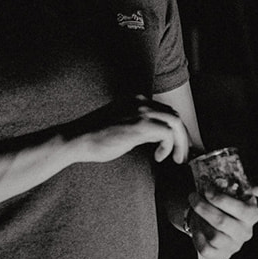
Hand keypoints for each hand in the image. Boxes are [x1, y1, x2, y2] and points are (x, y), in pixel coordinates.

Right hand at [73, 95, 189, 163]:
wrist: (76, 139)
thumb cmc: (95, 138)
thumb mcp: (122, 126)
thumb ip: (139, 126)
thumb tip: (156, 136)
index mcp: (136, 100)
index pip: (165, 111)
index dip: (174, 130)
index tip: (175, 146)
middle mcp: (140, 101)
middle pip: (174, 116)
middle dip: (181, 137)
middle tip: (180, 156)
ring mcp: (141, 112)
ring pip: (175, 123)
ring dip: (179, 143)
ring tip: (175, 158)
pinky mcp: (140, 125)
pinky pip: (167, 134)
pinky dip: (168, 147)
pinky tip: (159, 157)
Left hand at [187, 178, 257, 258]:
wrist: (218, 218)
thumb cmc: (228, 201)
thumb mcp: (242, 188)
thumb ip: (254, 183)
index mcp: (253, 215)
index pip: (240, 209)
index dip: (221, 199)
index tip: (207, 189)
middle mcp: (246, 232)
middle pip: (222, 222)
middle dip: (204, 207)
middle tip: (193, 197)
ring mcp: (234, 246)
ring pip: (213, 237)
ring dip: (200, 221)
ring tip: (195, 210)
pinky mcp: (222, 255)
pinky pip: (206, 249)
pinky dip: (197, 235)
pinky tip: (197, 224)